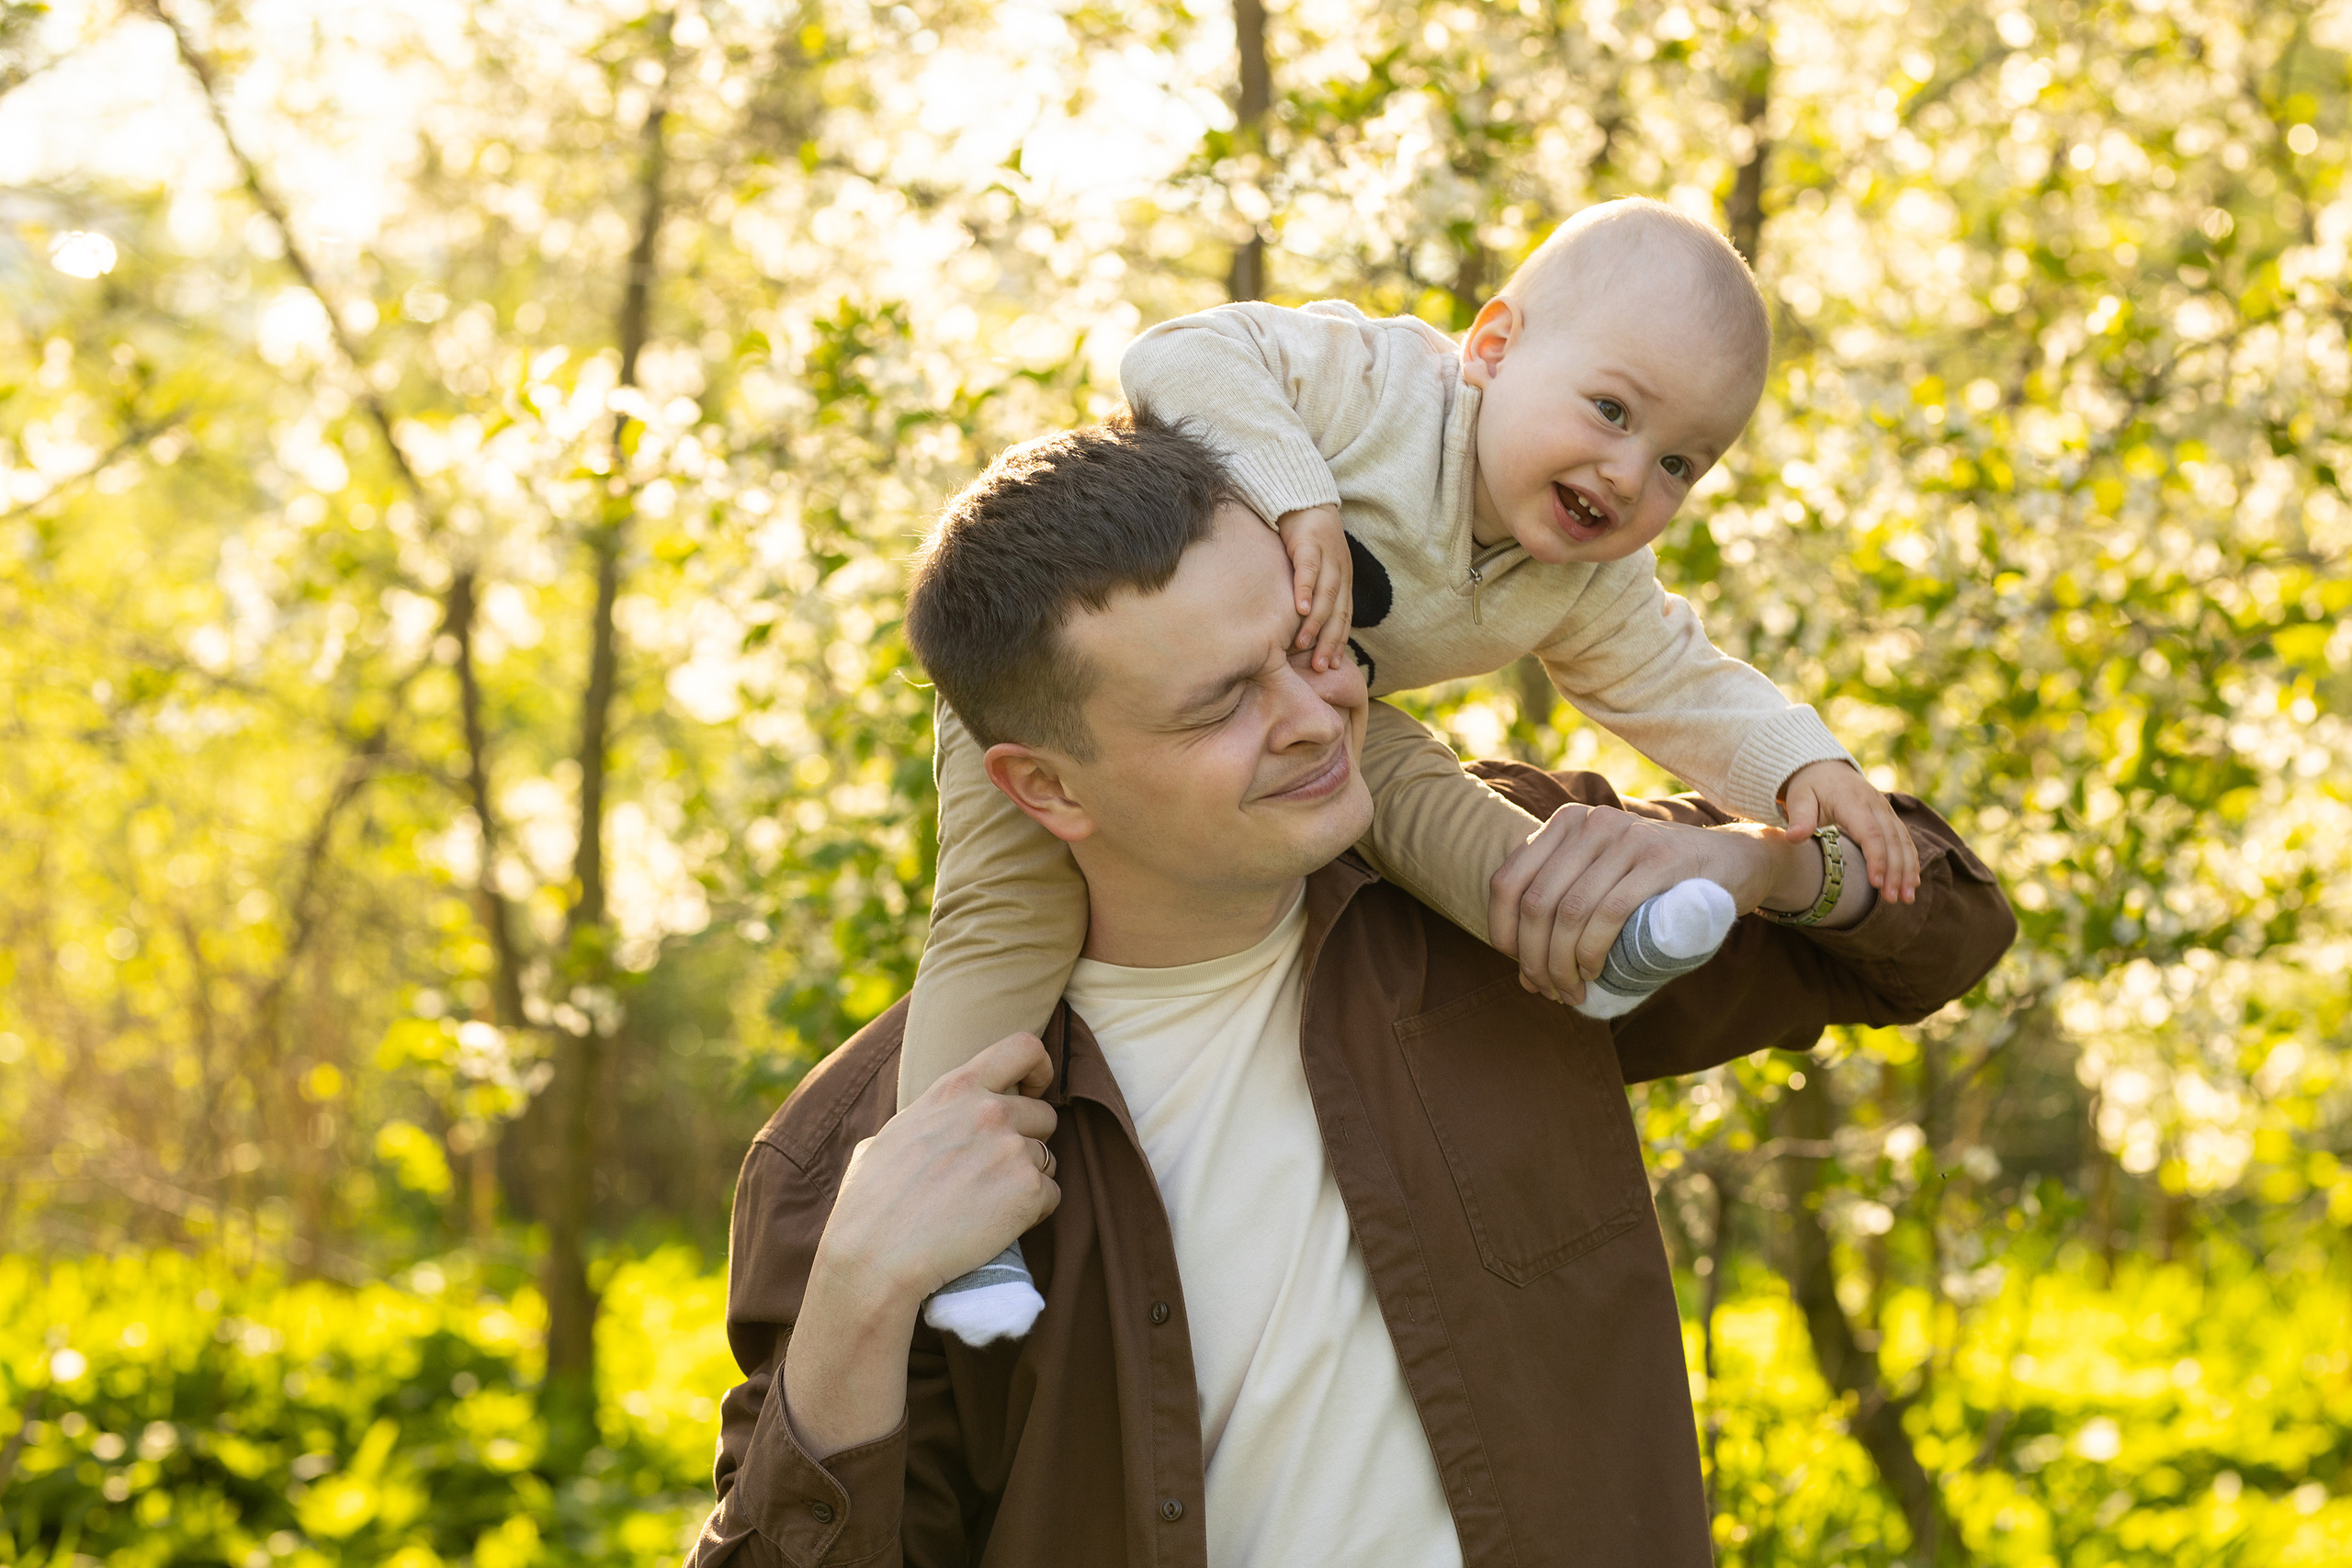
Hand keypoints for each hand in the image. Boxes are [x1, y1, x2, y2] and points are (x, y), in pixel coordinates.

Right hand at [783, 1031, 1061, 1459]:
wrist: (874, 1256)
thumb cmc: (868, 1205)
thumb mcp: (885, 1140)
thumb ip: (921, 1121)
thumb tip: (923, 1125)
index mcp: (954, 1089)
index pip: (1023, 1048)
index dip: (1039, 1068)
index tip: (1033, 1089)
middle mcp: (989, 1110)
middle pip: (1044, 1114)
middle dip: (1029, 1141)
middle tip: (998, 1173)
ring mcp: (1012, 1149)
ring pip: (1048, 1159)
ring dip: (1029, 1179)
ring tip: (988, 1206)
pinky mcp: (1029, 1190)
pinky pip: (1052, 1196)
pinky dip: (1033, 1212)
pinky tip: (998, 1226)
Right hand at [1276, 504, 1352, 672]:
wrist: (1304, 498)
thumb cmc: (1306, 538)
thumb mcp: (1316, 567)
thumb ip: (1314, 592)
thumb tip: (1302, 624)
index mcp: (1343, 579)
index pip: (1344, 616)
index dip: (1339, 641)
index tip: (1332, 666)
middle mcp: (1340, 570)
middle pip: (1338, 611)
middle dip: (1330, 641)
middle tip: (1321, 667)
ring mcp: (1327, 557)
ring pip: (1326, 594)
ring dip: (1316, 621)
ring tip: (1305, 644)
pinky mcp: (1309, 544)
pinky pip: (1309, 570)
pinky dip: (1305, 590)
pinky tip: (1299, 609)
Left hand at [1488, 804, 1774, 1003]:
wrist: (1736, 862)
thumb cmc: (1660, 882)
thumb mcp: (1605, 875)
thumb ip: (1566, 896)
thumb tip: (1522, 962)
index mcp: (1566, 824)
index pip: (1508, 880)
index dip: (1502, 931)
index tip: (1515, 967)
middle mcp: (1590, 823)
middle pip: (1535, 902)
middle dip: (1533, 958)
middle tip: (1547, 990)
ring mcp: (1625, 839)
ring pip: (1568, 911)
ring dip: (1562, 964)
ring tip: (1570, 992)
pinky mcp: (1659, 861)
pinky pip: (1608, 911)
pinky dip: (1592, 951)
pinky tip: (1593, 973)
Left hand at [1779, 761, 1917, 903]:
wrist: (1825, 768)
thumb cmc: (1809, 788)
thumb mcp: (1799, 798)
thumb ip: (1799, 818)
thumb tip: (1793, 838)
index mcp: (1852, 801)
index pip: (1870, 832)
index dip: (1876, 858)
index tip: (1875, 883)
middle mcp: (1875, 804)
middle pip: (1892, 840)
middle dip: (1895, 871)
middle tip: (1893, 899)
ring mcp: (1885, 810)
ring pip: (1903, 841)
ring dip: (1907, 870)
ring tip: (1906, 898)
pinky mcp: (1889, 817)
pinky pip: (1905, 840)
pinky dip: (1910, 861)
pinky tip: (1912, 883)